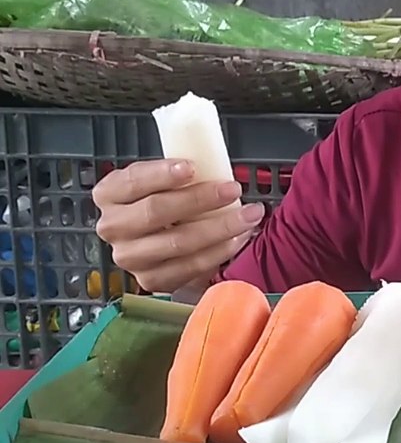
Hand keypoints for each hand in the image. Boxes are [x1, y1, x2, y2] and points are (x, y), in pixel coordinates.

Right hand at [92, 159, 263, 292]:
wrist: (158, 239)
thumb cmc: (166, 199)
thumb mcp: (164, 179)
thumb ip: (180, 172)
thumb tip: (216, 163)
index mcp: (109, 194)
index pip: (132, 181)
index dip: (161, 174)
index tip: (192, 167)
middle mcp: (112, 227)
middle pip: (157, 212)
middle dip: (201, 199)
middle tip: (233, 189)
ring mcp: (129, 257)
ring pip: (178, 243)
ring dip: (220, 228)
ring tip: (249, 214)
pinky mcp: (151, 279)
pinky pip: (190, 267)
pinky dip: (220, 251)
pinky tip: (239, 237)